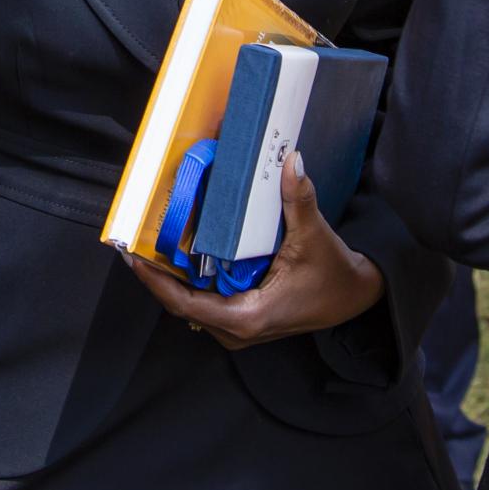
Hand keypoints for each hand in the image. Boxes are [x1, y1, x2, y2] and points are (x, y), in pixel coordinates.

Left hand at [125, 152, 385, 350]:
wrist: (356, 296)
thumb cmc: (334, 274)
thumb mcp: (315, 236)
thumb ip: (298, 199)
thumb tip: (290, 160)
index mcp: (247, 316)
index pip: (185, 304)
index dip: (154, 281)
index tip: (132, 257)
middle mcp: (236, 329)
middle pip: (181, 305)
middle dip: (157, 276)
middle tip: (135, 241)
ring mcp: (238, 328)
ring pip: (191, 305)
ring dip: (170, 279)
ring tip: (149, 245)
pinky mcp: (242, 320)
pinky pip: (205, 303)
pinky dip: (189, 282)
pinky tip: (178, 255)